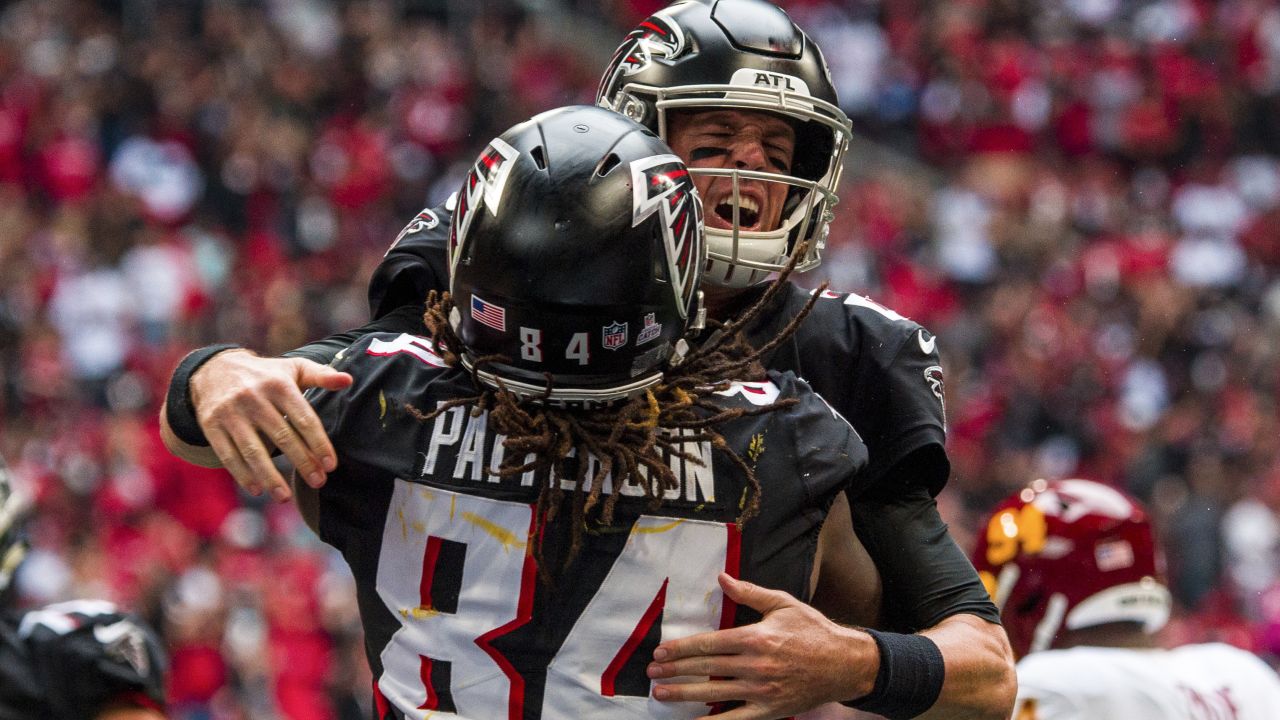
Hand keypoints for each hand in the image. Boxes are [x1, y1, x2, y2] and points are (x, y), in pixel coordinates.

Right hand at [191, 350, 351, 499]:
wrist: (214, 369)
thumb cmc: (265, 375)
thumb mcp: (293, 369)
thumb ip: (321, 375)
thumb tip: (348, 380)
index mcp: (279, 385)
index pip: (304, 418)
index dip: (318, 443)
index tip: (331, 465)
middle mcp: (254, 398)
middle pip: (282, 436)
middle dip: (302, 462)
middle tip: (318, 482)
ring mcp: (231, 413)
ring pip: (254, 450)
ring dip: (270, 476)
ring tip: (285, 497)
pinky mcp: (212, 425)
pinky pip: (228, 454)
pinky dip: (242, 474)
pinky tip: (257, 489)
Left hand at [648, 573, 876, 719]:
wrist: (845, 664)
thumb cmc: (814, 630)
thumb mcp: (783, 604)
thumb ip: (749, 593)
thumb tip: (722, 578)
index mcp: (756, 637)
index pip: (709, 643)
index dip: (681, 649)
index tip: (661, 652)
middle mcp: (755, 664)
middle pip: (706, 668)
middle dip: (675, 671)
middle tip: (652, 673)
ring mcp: (761, 690)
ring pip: (714, 693)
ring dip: (684, 694)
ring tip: (661, 694)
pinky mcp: (769, 709)